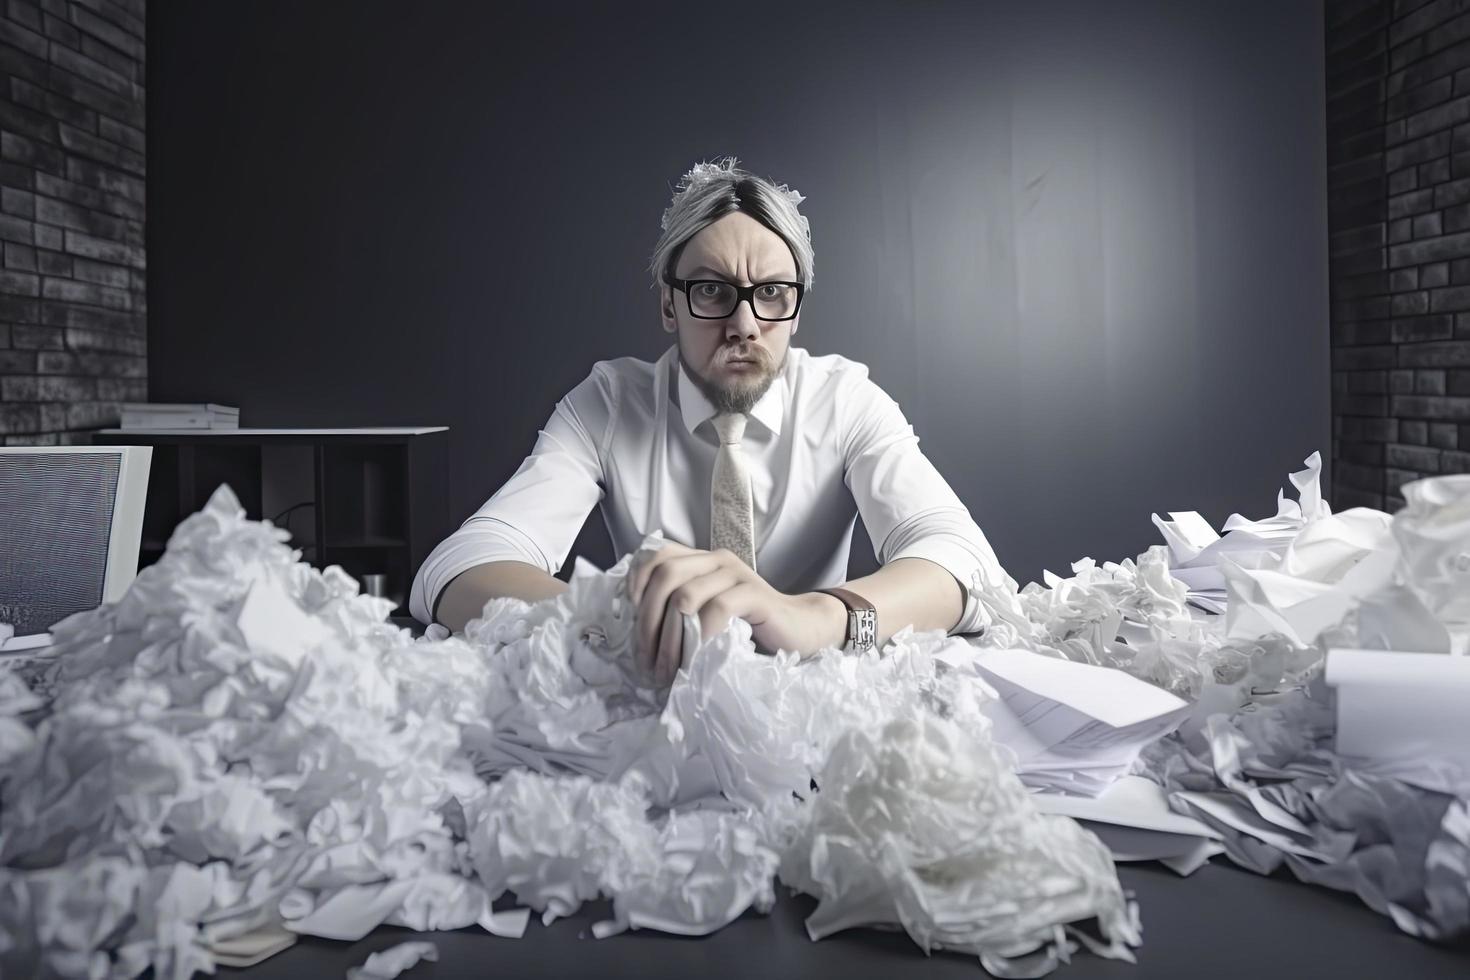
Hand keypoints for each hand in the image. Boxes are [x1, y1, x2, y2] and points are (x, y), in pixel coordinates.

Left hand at [626, 541, 843, 687]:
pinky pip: (717, 609)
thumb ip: (681, 608)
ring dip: (670, 638)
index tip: (630, 617)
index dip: (637, 581)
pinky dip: (701, 636)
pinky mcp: (755, 594)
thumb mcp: (707, 613)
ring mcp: (737, 575)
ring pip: (685, 594)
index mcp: (702, 560)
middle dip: (648, 619)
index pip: (658, 555)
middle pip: (666, 574)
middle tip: (646, 659)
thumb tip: (637, 627)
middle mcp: (717, 560)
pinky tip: (698, 658)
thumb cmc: (749, 627)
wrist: (798, 630)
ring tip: (668, 669)